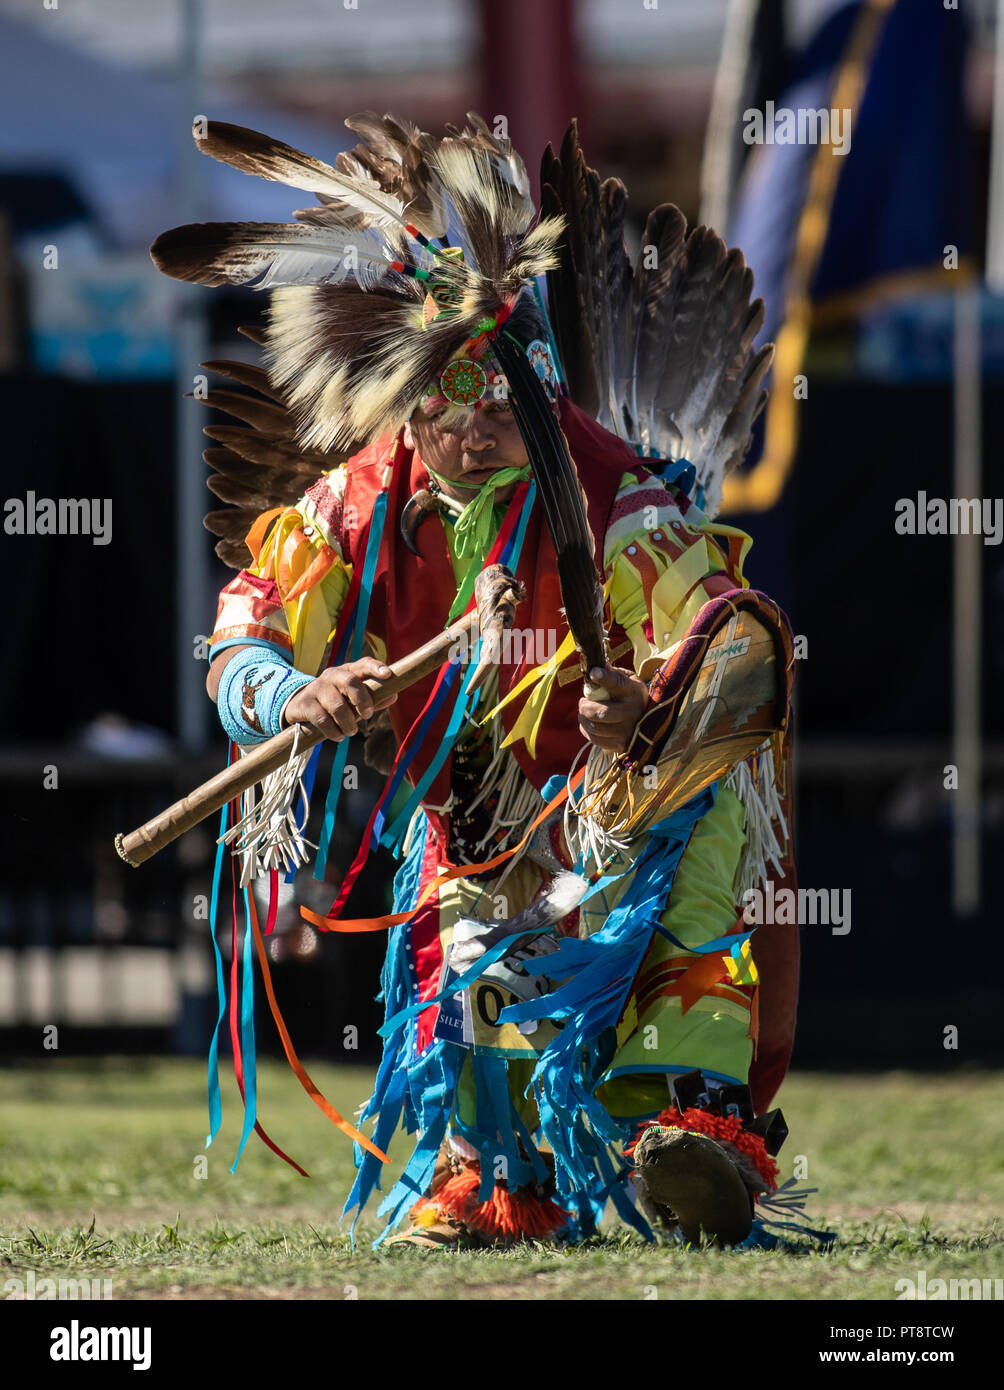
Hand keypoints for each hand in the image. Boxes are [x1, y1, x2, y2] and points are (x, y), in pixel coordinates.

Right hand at [282, 658, 396, 741]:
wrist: (299, 706)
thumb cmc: (335, 700)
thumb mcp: (353, 697)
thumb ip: (373, 698)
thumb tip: (393, 696)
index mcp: (348, 671)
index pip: (363, 664)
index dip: (375, 668)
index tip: (387, 675)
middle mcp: (332, 675)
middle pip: (350, 682)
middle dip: (362, 700)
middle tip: (367, 715)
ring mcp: (317, 688)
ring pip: (337, 705)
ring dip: (348, 722)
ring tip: (351, 731)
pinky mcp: (305, 704)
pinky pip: (322, 719)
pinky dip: (334, 731)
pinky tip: (338, 735)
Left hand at [578, 665, 648, 754]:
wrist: (650, 718)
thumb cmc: (631, 695)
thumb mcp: (628, 680)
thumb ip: (612, 673)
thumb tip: (595, 664)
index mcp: (634, 692)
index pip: (618, 683)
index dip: (605, 678)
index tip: (593, 672)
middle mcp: (632, 712)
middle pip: (602, 713)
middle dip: (586, 707)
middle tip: (583, 702)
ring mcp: (627, 731)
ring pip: (595, 728)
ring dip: (584, 719)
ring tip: (585, 712)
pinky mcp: (621, 745)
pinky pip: (595, 739)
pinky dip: (587, 730)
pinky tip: (589, 723)